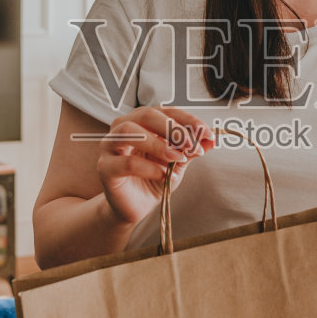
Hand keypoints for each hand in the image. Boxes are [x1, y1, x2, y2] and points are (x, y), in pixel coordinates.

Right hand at [96, 106, 214, 226]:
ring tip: (178, 158)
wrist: (136, 206)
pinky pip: (126, 162)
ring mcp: (110, 146)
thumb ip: (191, 148)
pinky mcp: (105, 168)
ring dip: (158, 144)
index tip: (207, 133)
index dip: (187, 120)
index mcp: (141, 120)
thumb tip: (211, 138)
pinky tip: (163, 175)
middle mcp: (122, 127)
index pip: (165, 111)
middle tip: (192, 145)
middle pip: (145, 115)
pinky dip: (149, 168)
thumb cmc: (154, 178)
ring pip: (130, 132)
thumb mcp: (177, 162)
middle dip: (173, 129)